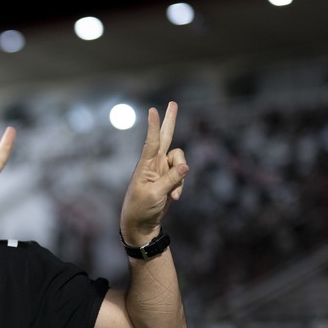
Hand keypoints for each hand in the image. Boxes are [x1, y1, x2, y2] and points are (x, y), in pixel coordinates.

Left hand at [119, 101, 188, 244]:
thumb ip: (172, 179)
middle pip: (165, 137)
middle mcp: (154, 164)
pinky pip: (182, 175)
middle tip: (173, 103)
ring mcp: (163, 170)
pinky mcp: (170, 178)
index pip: (151, 142)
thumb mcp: (156, 194)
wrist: (142, 224)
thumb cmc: (141, 208)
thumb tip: (186, 165)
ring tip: (174, 194)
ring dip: (181, 176)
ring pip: (181, 161)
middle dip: (170, 121)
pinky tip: (174, 197)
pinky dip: (181, 185)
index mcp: (145, 165)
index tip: (153, 110)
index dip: (154, 127)